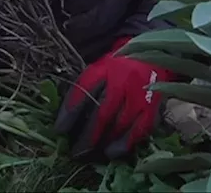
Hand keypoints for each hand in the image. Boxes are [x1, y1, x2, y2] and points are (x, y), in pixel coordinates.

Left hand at [54, 36, 172, 158]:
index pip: (83, 91)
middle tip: (74, 152)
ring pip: (119, 123)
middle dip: (87, 135)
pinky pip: (139, 129)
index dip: (70, 113)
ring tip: (89, 154)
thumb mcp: (98, 69)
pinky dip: (125, 142)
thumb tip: (66, 117)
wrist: (150, 55)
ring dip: (103, 141)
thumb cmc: (117, 68)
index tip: (59, 130)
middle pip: (102, 112)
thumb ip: (84, 88)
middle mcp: (122, 80)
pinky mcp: (152, 106)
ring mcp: (139, 94)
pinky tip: (113, 152)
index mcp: (104, 69)